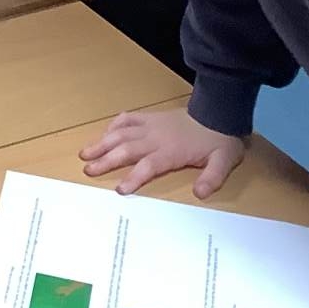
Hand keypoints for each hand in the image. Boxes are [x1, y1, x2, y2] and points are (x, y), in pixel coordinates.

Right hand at [78, 107, 246, 197]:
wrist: (218, 113)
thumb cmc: (219, 141)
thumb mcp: (223, 162)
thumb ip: (212, 178)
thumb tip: (200, 194)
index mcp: (171, 151)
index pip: (148, 166)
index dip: (133, 177)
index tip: (119, 189)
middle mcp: (155, 137)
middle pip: (126, 149)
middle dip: (106, 160)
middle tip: (88, 169)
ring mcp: (150, 125)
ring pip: (121, 133)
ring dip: (102, 143)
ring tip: (85, 152)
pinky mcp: (150, 117)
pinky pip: (128, 118)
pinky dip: (114, 125)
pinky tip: (105, 133)